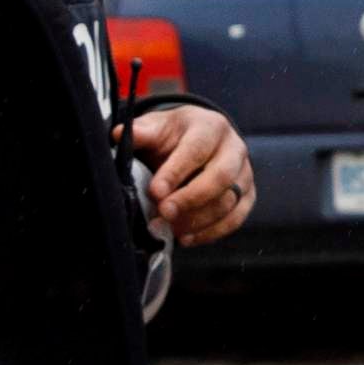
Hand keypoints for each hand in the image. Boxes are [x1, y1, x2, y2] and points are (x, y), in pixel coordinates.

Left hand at [132, 100, 251, 246]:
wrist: (198, 141)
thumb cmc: (175, 135)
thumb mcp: (157, 126)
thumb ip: (141, 132)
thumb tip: (116, 134)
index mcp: (211, 126)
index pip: (197, 150)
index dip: (176, 172)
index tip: (155, 191)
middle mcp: (234, 149)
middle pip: (221, 176)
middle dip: (191, 199)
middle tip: (164, 213)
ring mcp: (244, 174)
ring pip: (229, 201)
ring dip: (198, 220)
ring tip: (170, 229)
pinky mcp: (247, 196)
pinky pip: (235, 219)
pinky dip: (210, 232)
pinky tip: (186, 238)